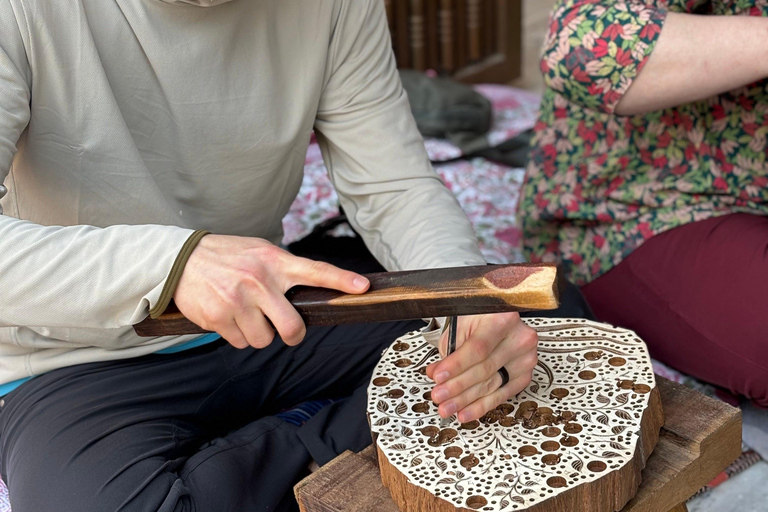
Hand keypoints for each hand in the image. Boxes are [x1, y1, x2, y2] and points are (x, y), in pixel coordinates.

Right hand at [173, 234, 368, 348]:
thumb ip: (283, 269)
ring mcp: (238, 301)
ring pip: (263, 340)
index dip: (341, 280)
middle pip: (291, 327)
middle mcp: (258, 281)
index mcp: (274, 261)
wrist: (179, 260)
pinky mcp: (219, 317)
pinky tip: (227, 317)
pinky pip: (239, 342)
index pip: (315, 270)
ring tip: (245, 314)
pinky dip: (236, 335)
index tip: (362, 287)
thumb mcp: (258, 252)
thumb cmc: (227, 257)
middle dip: (291, 335)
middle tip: (286, 332)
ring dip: (258, 335)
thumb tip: (310, 292)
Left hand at [426, 313, 537, 422]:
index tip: (439, 377)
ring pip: (491, 385)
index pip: (478, 349)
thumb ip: (450, 351)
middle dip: (457, 386)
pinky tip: (466, 412)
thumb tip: (437, 375)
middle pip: (485, 369)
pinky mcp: (525, 375)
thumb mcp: (461, 327)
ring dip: (466, 400)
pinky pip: (501, 395)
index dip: (457, 365)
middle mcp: (519, 338)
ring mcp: (525, 358)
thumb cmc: (479, 319)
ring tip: (448, 407)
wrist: (497, 319)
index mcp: (503, 319)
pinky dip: (481, 406)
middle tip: (439, 396)